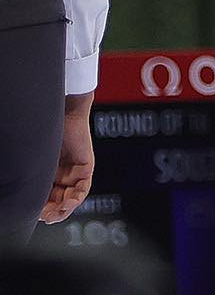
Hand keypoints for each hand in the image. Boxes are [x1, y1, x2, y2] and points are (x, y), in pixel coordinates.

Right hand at [39, 91, 94, 224]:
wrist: (63, 113)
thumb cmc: (45, 132)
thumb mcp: (36, 159)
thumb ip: (30, 173)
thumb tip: (12, 188)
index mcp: (48, 175)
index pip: (45, 199)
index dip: (41, 209)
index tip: (35, 216)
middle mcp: (62, 176)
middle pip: (59, 201)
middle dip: (53, 213)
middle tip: (46, 218)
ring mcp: (75, 172)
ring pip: (72, 198)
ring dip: (65, 209)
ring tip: (57, 213)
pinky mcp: (86, 167)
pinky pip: (84, 187)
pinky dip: (78, 197)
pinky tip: (69, 203)